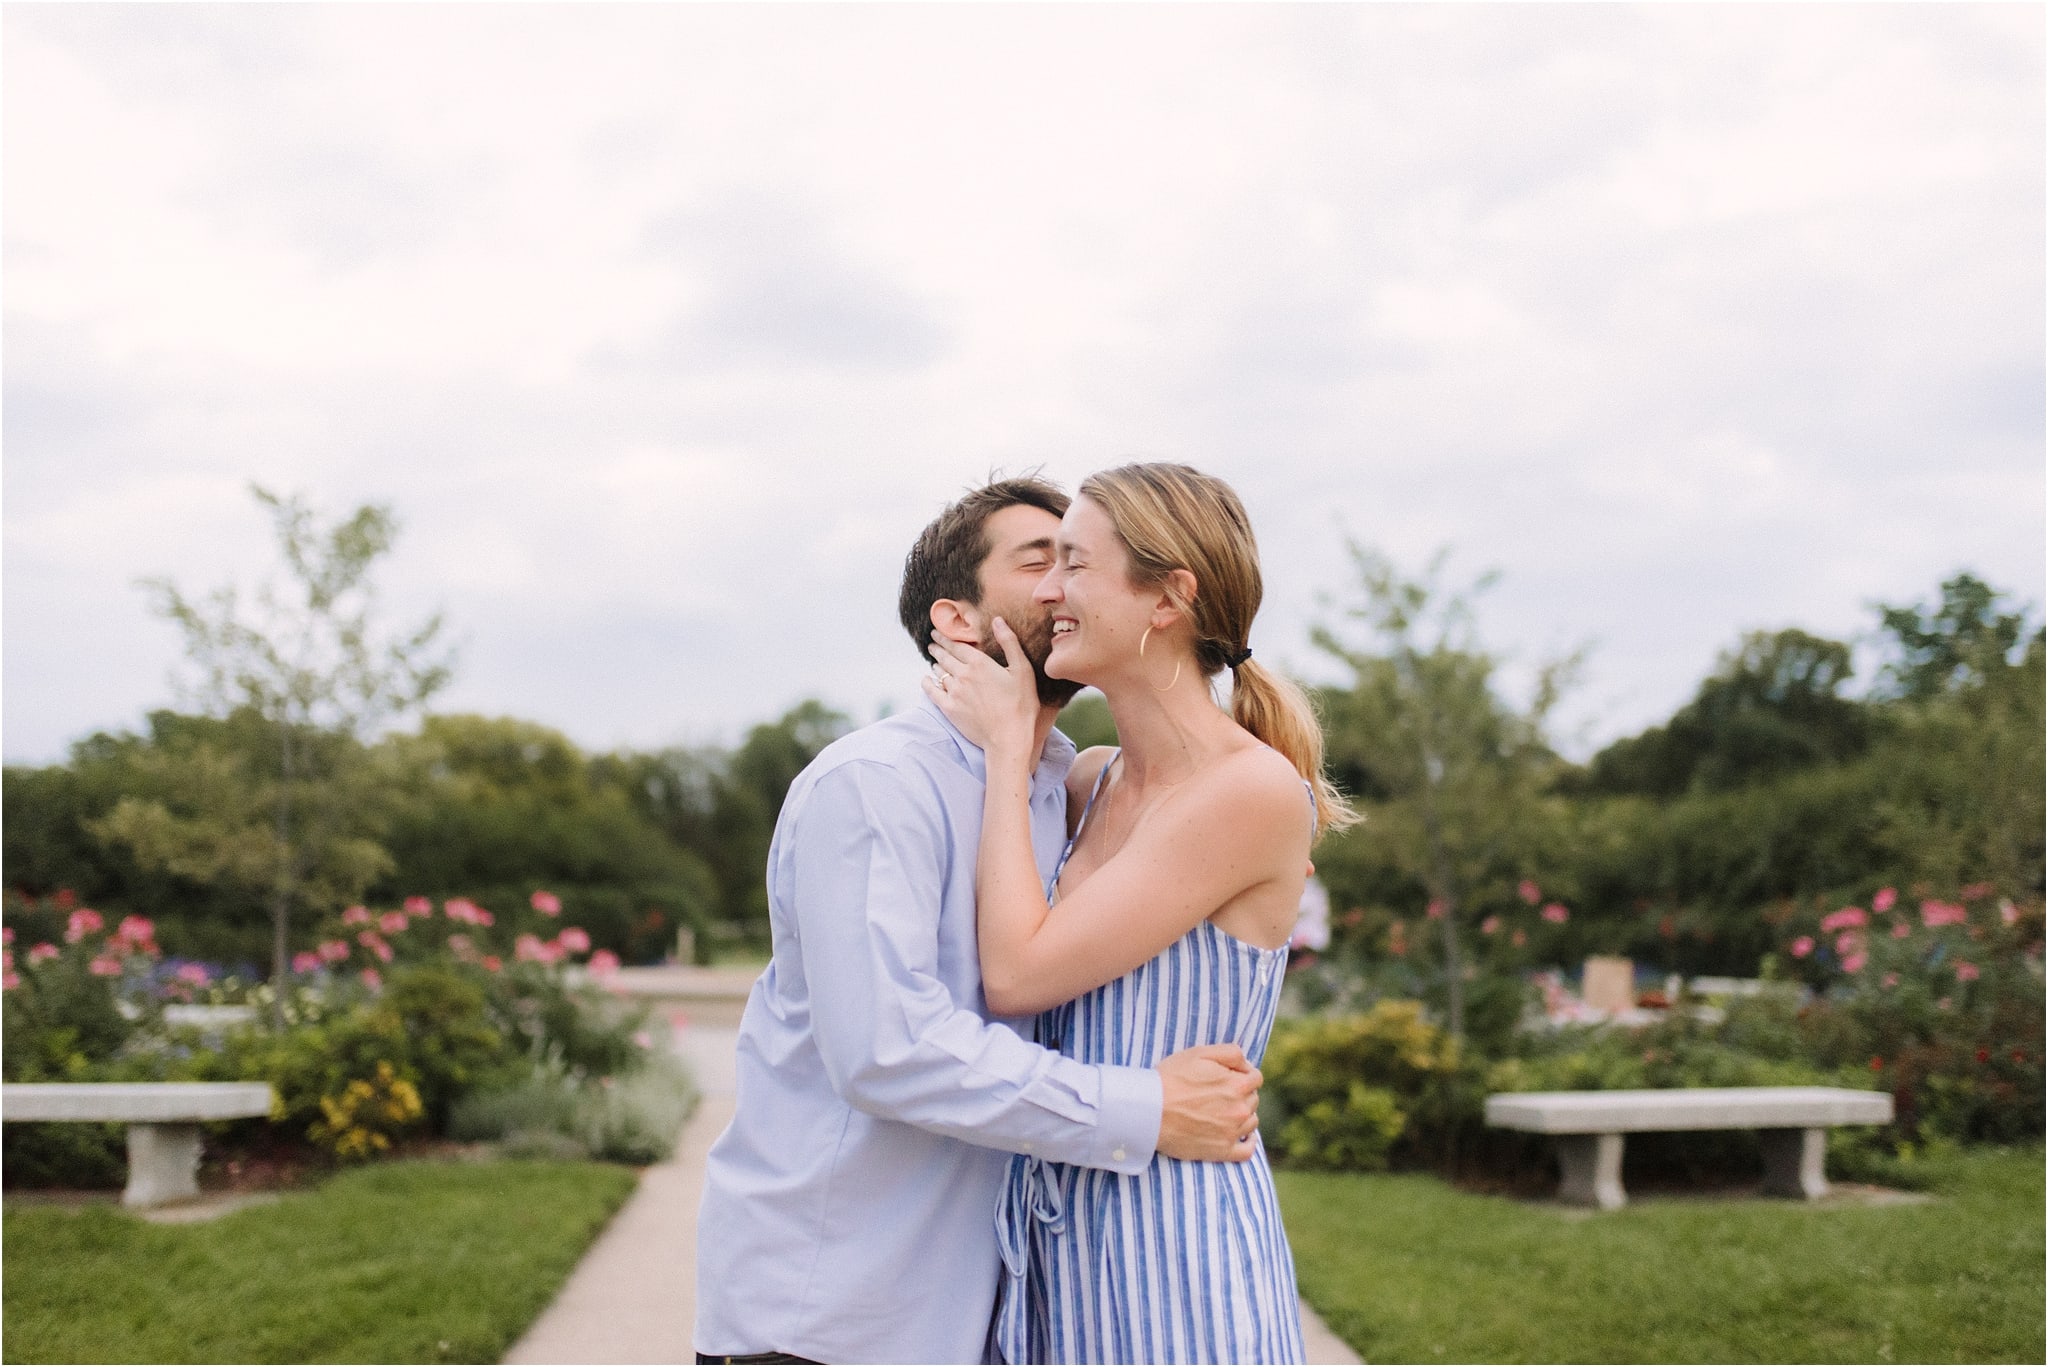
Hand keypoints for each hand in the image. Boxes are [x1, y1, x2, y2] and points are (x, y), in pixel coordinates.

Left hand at [921, 618, 1039, 758]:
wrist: (1008, 737)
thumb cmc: (1020, 704)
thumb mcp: (1023, 670)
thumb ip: (1009, 643)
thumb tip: (998, 620)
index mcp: (980, 663)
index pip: (957, 646)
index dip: (946, 638)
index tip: (937, 633)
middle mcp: (963, 675)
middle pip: (945, 657)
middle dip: (938, 648)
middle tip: (932, 643)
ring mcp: (954, 692)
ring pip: (939, 673)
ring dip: (936, 664)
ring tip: (934, 660)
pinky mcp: (949, 709)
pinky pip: (932, 692)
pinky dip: (927, 683)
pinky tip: (926, 680)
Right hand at [1155, 1043, 1261, 1162]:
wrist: (1149, 1111)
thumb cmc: (1171, 1078)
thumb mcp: (1199, 1053)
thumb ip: (1230, 1053)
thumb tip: (1247, 1064)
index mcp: (1237, 1085)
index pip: (1256, 1078)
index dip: (1243, 1074)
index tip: (1228, 1076)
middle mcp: (1240, 1110)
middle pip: (1253, 1099)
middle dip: (1241, 1094)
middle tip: (1219, 1093)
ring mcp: (1232, 1132)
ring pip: (1251, 1122)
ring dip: (1243, 1115)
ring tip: (1223, 1111)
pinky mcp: (1222, 1151)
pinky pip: (1248, 1150)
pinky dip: (1249, 1142)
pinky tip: (1242, 1135)